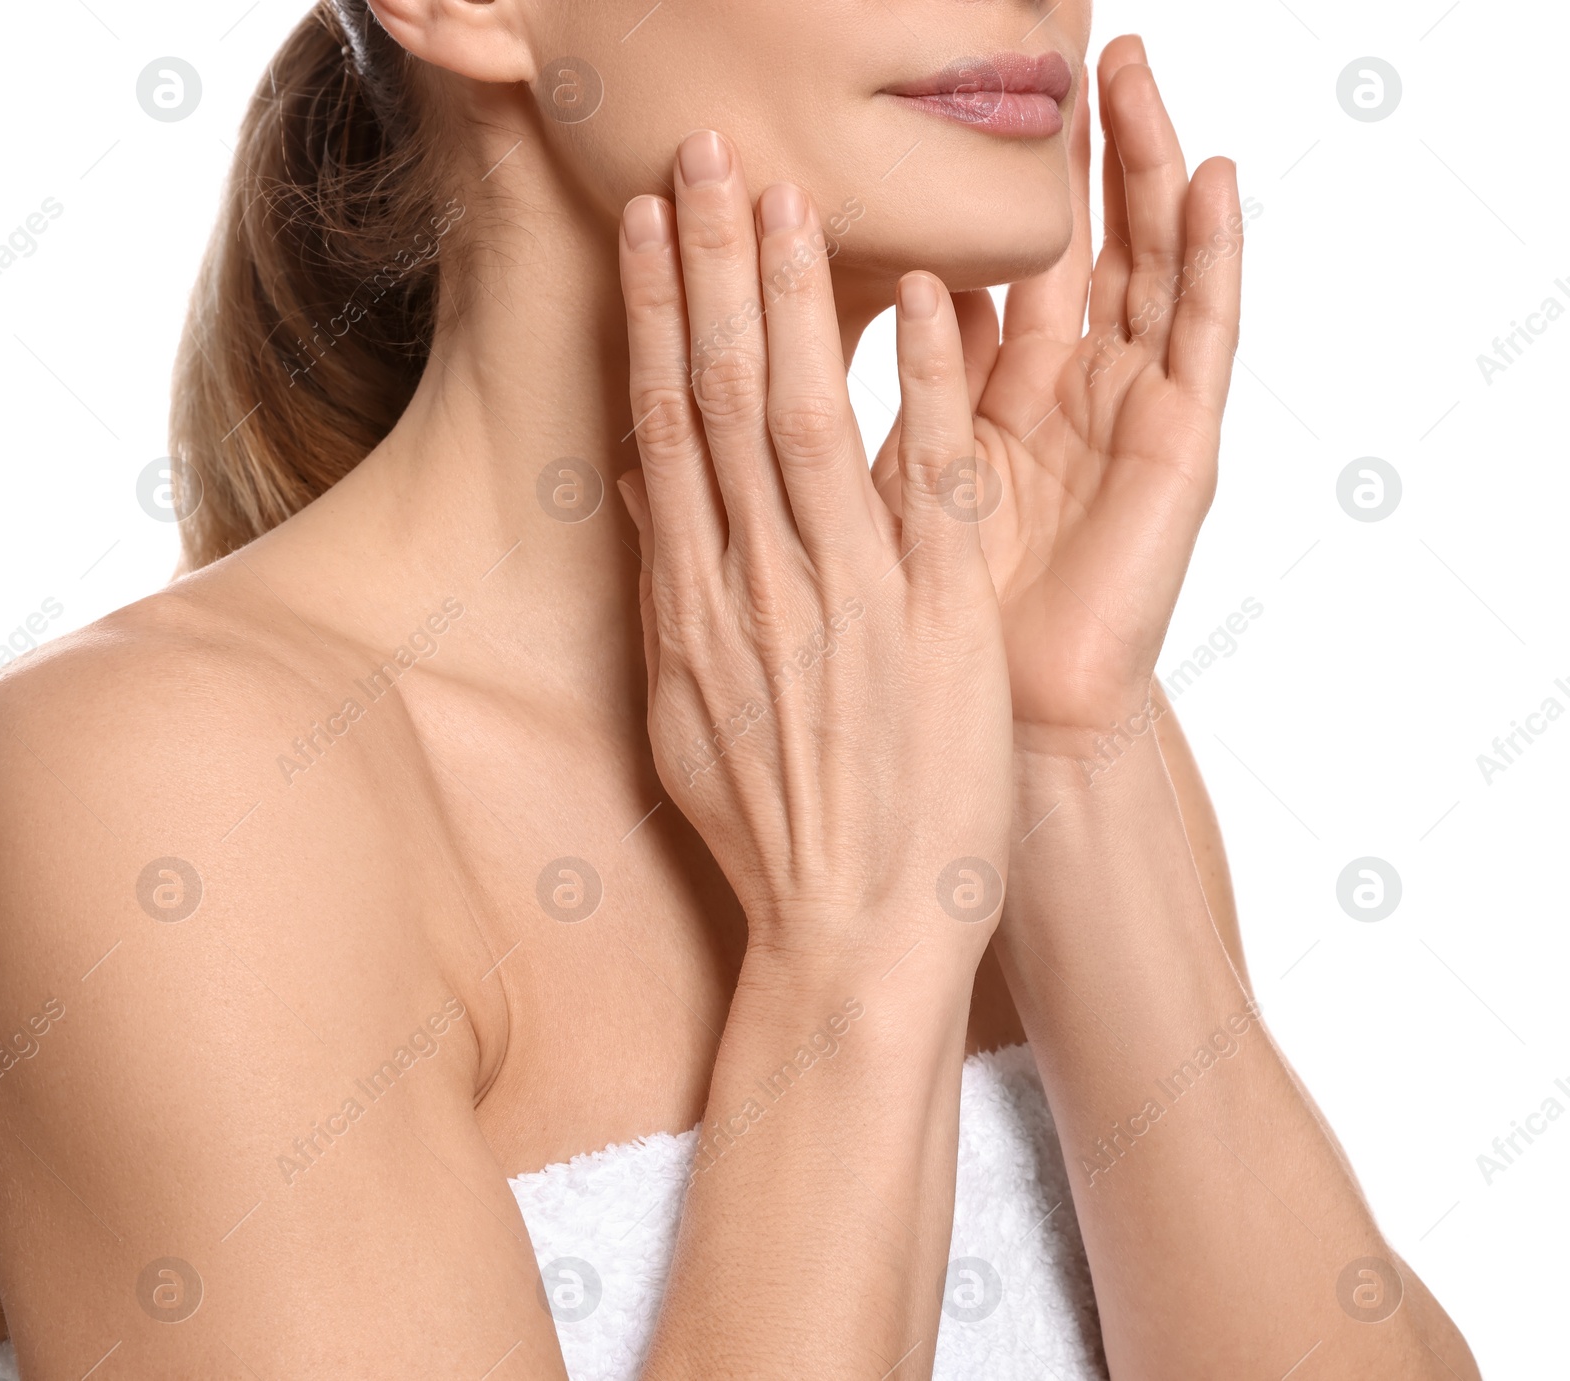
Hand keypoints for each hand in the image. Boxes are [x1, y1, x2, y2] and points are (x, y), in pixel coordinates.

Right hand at [615, 131, 1012, 969]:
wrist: (852, 937)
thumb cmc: (774, 841)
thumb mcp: (690, 722)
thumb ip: (672, 602)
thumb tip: (651, 503)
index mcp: (695, 608)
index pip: (667, 430)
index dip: (658, 320)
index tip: (651, 232)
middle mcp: (759, 585)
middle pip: (725, 399)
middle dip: (709, 267)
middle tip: (700, 156)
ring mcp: (849, 599)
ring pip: (809, 418)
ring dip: (794, 297)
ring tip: (780, 192)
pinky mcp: (939, 624)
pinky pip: (931, 485)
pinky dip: (932, 388)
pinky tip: (929, 299)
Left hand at [874, 36, 1243, 737]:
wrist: (995, 732)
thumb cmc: (931, 638)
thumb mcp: (883, 502)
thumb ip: (857, 417)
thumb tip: (782, 348)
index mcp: (991, 408)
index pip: (990, 271)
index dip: (986, 187)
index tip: (956, 105)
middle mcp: (1064, 399)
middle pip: (1074, 247)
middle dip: (1068, 150)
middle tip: (1065, 47)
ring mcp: (1129, 420)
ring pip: (1145, 268)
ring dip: (1146, 167)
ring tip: (1134, 67)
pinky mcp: (1184, 453)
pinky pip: (1204, 340)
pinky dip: (1213, 258)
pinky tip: (1215, 178)